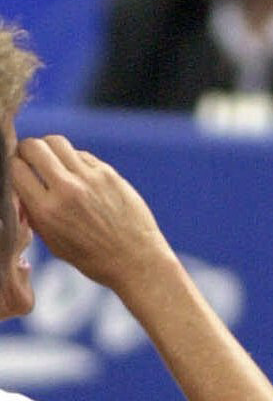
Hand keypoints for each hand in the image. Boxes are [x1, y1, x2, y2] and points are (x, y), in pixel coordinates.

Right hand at [12, 136, 170, 296]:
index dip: (11, 165)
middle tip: (26, 156)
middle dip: (25, 148)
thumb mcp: (52, 242)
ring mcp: (89, 177)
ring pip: (58, 142)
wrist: (133, 257)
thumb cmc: (90, 257)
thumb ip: (33, 213)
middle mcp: (66, 189)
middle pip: (35, 147)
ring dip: (48, 147)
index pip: (16, 170)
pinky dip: (72, 158)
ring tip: (48, 159)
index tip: (13, 167)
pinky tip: (74, 172)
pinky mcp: (108, 172)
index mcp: (46, 211)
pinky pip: (81, 154)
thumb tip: (20, 187)